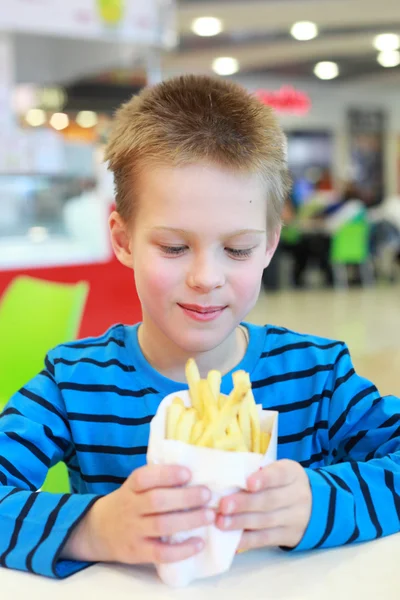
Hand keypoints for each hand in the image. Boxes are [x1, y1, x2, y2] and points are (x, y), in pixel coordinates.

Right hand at [62, 464, 213, 564]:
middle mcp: (130, 507)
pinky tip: (199, 543)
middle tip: (207, 494)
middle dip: (185, 497)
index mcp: (130, 487)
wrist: (98, 531)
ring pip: (162, 525)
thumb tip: (193, 473)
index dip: (166, 474)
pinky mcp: (137, 553)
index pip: (144, 477)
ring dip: (189, 520)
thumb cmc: (127, 503)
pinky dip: (182, 550)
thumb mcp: (133, 487)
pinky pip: (161, 553)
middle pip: (157, 501)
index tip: (188, 473)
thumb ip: (156, 480)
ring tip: (210, 515)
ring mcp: (133, 531)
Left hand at [216, 459, 310, 550]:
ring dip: (241, 523)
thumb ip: (259, 472)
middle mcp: (297, 495)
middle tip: (223, 505)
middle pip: (270, 500)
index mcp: (292, 473)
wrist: (314, 506)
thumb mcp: (279, 471)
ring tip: (222, 523)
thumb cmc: (283, 483)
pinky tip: (232, 540)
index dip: (264, 479)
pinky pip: (266, 539)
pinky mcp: (288, 536)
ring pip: (266, 521)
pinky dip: (247, 541)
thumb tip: (228, 478)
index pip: (279, 474)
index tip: (248, 483)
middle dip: (245, 503)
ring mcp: (294, 518)